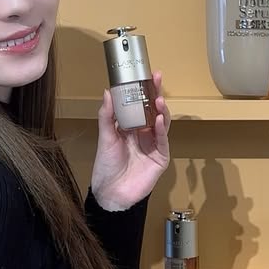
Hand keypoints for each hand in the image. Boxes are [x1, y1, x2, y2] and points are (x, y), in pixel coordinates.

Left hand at [89, 71, 170, 210]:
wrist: (111, 192)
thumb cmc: (106, 166)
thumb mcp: (105, 137)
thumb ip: (107, 115)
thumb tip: (107, 92)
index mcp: (131, 127)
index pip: (140, 104)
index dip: (143, 90)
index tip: (146, 75)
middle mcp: (144, 133)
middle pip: (154, 110)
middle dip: (156, 94)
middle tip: (157, 79)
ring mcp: (154, 145)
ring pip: (162, 123)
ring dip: (162, 110)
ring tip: (158, 99)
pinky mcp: (160, 157)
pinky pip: (163, 140)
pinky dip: (162, 129)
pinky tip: (160, 119)